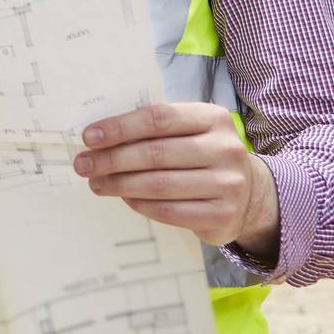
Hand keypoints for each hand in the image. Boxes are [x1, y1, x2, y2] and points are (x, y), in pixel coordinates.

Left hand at [73, 102, 279, 256]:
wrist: (250, 194)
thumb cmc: (203, 155)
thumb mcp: (189, 131)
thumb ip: (153, 130)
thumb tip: (99, 138)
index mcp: (212, 118)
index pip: (158, 119)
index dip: (120, 127)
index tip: (88, 137)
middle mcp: (224, 149)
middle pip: (155, 153)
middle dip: (111, 159)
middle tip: (83, 164)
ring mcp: (228, 184)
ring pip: (159, 184)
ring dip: (119, 184)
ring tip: (96, 183)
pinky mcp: (223, 215)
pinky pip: (170, 211)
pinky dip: (140, 204)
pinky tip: (124, 198)